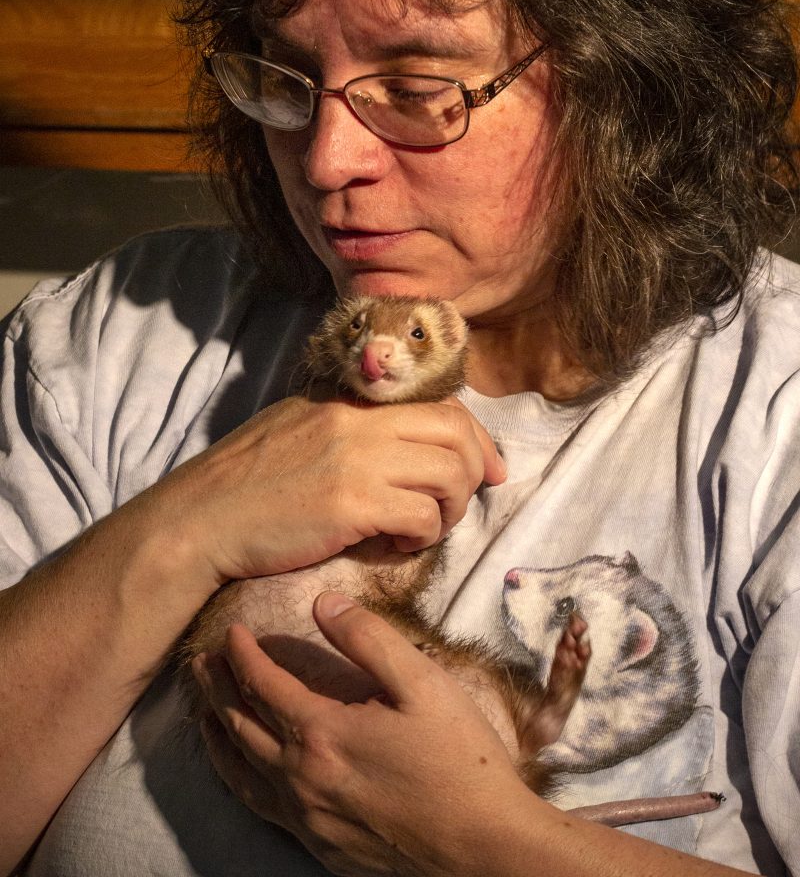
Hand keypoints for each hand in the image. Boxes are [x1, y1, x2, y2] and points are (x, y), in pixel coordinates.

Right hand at [157, 395, 504, 584]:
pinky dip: (423, 537)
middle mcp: (359, 420)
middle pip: (457, 431)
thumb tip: (405, 440)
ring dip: (451, 508)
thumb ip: (352, 425)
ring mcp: (356, 459)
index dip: (476, 436)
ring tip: (424, 527)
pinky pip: (422, 517)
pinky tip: (395, 545)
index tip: (486, 467)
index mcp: (350, 399)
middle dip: (476, 470)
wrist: (199, 520)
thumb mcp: (301, 427)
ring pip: (449, 474)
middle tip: (462, 502)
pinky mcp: (350, 504)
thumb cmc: (246, 483)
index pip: (440, 400)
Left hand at [192, 592, 530, 876]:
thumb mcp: (422, 683)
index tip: (231, 631)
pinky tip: (245, 772)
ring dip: (219, 736)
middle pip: (240, 726)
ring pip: (242, 773)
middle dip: (217, 689)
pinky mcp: (321, 847)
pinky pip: (262, 808)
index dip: (242, 654)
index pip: (263, 684)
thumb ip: (367, 638)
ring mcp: (308, 820)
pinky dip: (240, 780)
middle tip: (200, 663)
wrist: (485, 849)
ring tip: (206, 714)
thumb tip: (322, 603)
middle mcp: (302, 779)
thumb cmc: (460, 761)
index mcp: (323, 733)